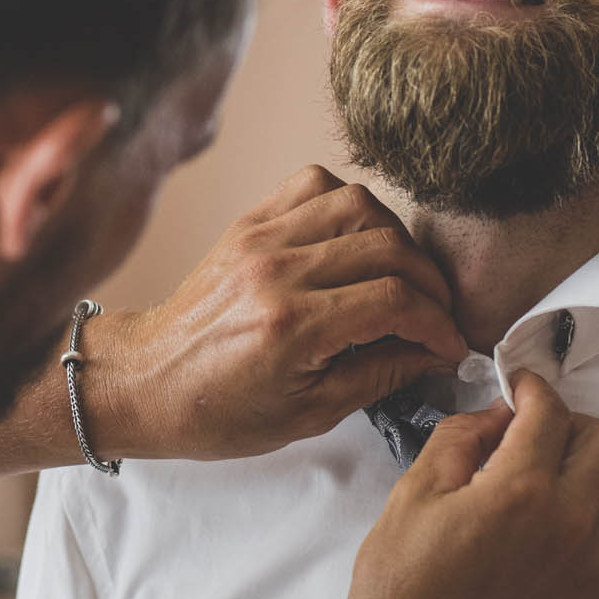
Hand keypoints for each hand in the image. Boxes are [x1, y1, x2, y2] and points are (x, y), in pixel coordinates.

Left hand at [86, 165, 468, 461]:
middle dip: (429, 283)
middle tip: (436, 313)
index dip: (438, 323)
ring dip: (396, 238)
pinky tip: (357, 241)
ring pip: (358, 203)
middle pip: (388, 246)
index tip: (450, 344)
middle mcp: (276, 270)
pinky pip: (313, 184)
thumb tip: (436, 351)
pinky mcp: (248, 222)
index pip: (395, 300)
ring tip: (402, 276)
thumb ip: (380, 373)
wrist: (147, 381)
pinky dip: (349, 204)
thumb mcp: (309, 413)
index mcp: (290, 326)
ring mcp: (260, 238)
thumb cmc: (220, 411)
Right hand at [320, 373, 598, 598]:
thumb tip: (494, 415)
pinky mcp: (592, 597)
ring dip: (584, 469)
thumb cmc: (402, 589)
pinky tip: (543, 525)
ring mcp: (589, 565)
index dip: (531, 388)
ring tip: (536, 481)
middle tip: (526, 433)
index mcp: (520, 490)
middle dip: (566, 423)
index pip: (551, 411)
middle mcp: (569, 523)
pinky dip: (589, 514)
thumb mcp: (412, 494)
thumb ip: (460, 438)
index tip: (516, 388)